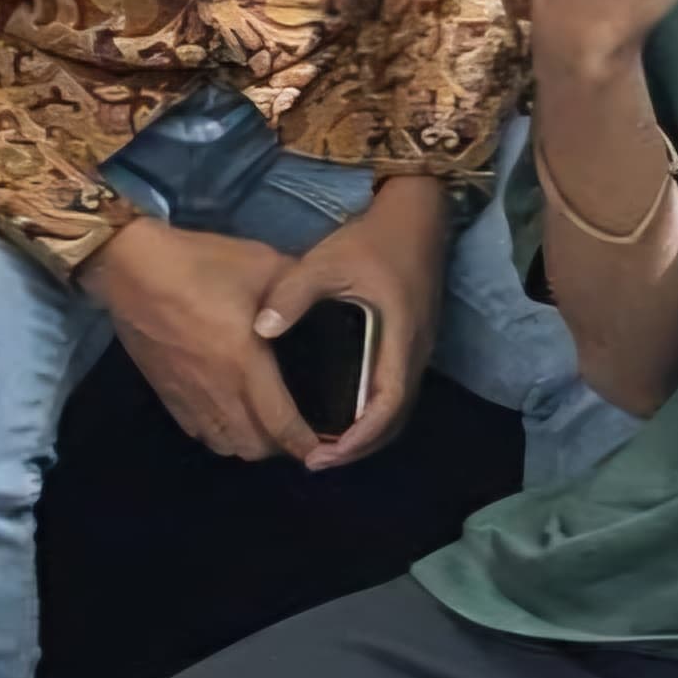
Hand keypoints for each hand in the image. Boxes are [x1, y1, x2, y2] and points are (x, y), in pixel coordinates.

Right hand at [85, 210, 321, 462]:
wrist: (130, 267)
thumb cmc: (199, 264)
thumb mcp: (262, 264)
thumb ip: (298, 289)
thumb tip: (324, 302)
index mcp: (244, 364)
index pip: (280, 423)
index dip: (305, 443)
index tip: (325, 448)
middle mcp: (217, 391)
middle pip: (253, 447)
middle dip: (281, 447)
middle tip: (298, 429)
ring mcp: (188, 396)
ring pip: (224, 444)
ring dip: (250, 443)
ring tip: (266, 427)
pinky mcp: (166, 393)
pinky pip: (198, 432)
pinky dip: (220, 434)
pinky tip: (230, 416)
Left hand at [256, 179, 449, 472]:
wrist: (417, 216)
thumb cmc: (372, 240)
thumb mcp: (327, 262)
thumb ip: (293, 295)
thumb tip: (260, 331)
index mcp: (399, 339)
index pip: (386, 406)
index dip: (358, 438)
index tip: (323, 456)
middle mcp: (415, 354)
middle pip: (394, 420)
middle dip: (358, 447)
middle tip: (315, 460)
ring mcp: (417, 351)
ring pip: (396, 410)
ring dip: (366, 433)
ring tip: (324, 446)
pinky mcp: (410, 344)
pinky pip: (393, 393)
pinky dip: (371, 414)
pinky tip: (341, 414)